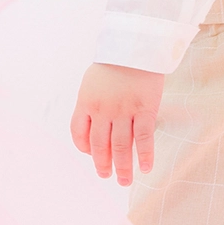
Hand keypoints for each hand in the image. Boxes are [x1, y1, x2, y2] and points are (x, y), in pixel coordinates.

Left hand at [70, 63, 164, 186]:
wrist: (136, 45)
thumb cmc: (115, 63)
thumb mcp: (92, 81)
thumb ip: (91, 103)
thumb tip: (93, 125)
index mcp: (86, 101)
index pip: (78, 133)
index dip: (84, 149)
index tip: (92, 155)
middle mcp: (102, 109)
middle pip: (99, 146)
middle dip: (102, 165)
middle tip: (107, 176)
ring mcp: (123, 110)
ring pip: (121, 147)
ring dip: (123, 167)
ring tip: (124, 180)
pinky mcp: (144, 109)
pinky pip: (143, 138)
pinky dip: (144, 156)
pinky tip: (145, 168)